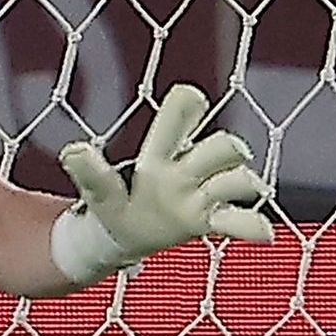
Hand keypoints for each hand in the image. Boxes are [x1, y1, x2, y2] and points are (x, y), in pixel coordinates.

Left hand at [48, 85, 271, 288]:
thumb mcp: (97, 188)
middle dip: (227, 147)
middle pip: (221, 146)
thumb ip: (89, 171)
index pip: (179, 116)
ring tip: (239, 191)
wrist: (121, 235)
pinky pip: (239, 221)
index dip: (188, 105)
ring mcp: (202, 195)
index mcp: (159, 153)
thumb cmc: (112, 202)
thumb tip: (72, 150)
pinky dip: (252, 226)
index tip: (191, 100)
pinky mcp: (208, 221)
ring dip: (242, 183)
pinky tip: (263, 234)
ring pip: (237, 180)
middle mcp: (187, 169)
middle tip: (230, 152)